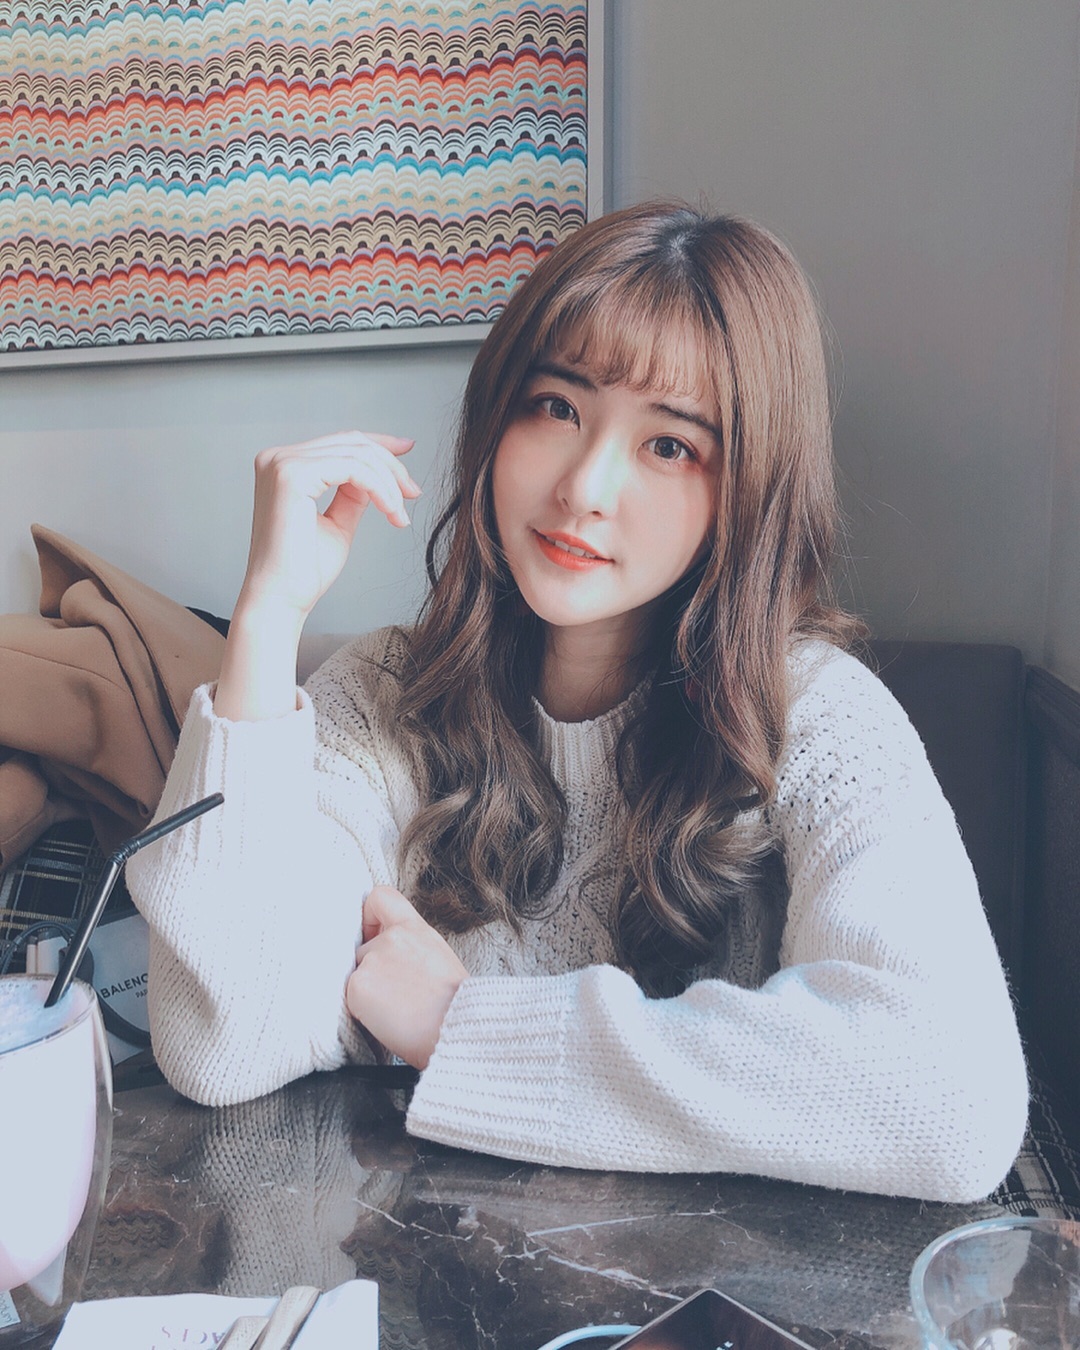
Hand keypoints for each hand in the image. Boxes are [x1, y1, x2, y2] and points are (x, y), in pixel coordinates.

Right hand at [237, 431, 420, 623]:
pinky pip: (353, 469)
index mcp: (283, 466)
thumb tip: (378, 473)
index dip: (379, 444)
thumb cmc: (305, 570)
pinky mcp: (292, 476)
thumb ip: (354, 494)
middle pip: (351, 442)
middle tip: (413, 492)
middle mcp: (277, 458)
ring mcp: (282, 464)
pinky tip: (390, 511)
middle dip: (390, 465)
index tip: (408, 449)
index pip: (340, 442)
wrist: (282, 599)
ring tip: (400, 515)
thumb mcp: (337, 522)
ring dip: (388, 483)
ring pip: (357, 454)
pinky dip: (379, 488)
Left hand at [346, 885, 467, 1070]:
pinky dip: (363, 1010)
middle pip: (363, 947)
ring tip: (394, 1010)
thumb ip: (410, 946)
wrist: (456, 1027)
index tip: (372, 934)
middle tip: (394, 993)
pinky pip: (351, 996)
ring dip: (369, 990)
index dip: (370, 916)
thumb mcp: (437, 956)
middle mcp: (390, 938)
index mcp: (414, 928)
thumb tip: (392, 957)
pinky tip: (386, 1019)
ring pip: (356, 974)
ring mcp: (371, 961)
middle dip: (372, 969)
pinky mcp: (357, 986)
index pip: (380, 897)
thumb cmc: (455, 1003)